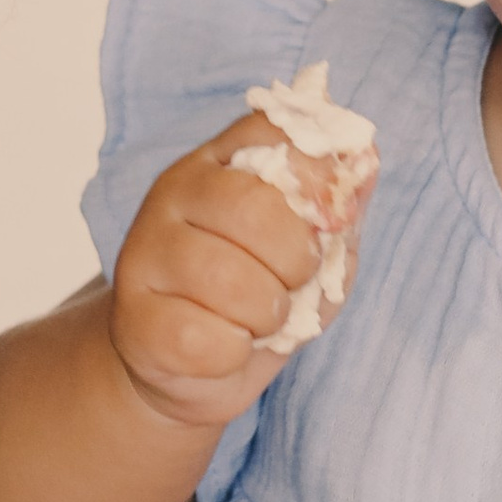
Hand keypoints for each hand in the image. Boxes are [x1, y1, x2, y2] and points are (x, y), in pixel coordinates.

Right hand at [109, 112, 376, 431]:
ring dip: (266, 316)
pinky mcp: (135, 317)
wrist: (190, 367)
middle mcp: (174, 193)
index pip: (276, 134)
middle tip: (289, 285)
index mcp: (220, 162)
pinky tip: (223, 346)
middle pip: (254, 209)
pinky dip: (232, 353)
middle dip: (295, 262)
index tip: (327, 219)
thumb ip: (336, 207)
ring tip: (255, 320)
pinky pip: (204, 338)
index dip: (319, 179)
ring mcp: (145, 252)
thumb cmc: (258, 297)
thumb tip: (366, 155)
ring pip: (228, 281)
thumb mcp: (311, 249)